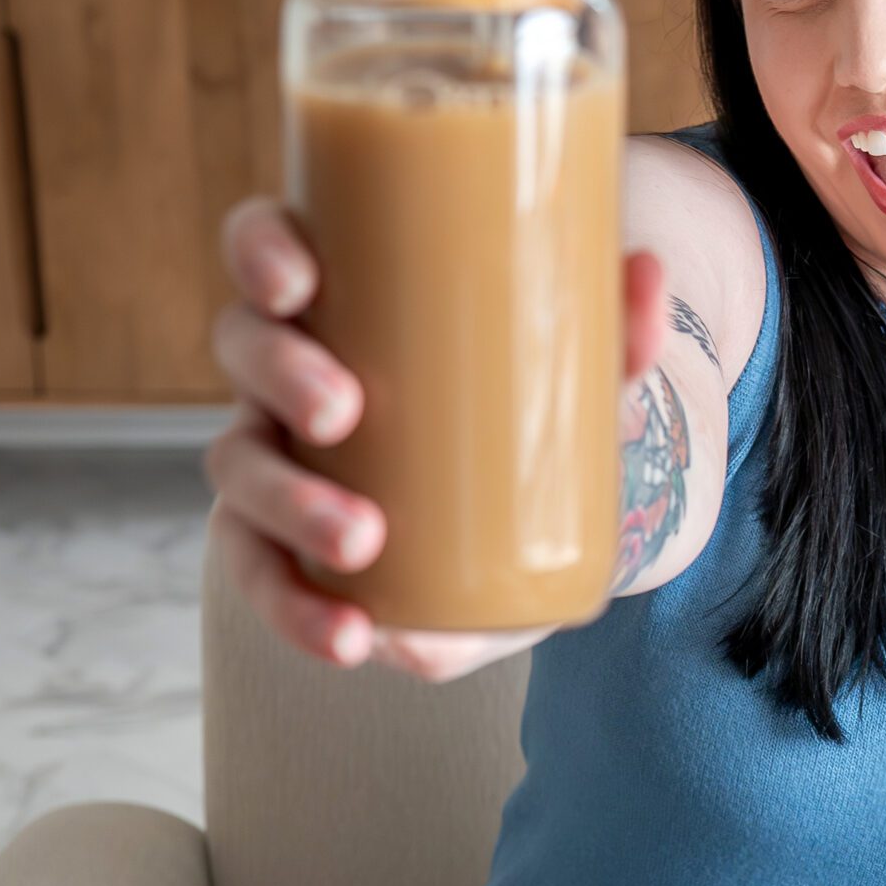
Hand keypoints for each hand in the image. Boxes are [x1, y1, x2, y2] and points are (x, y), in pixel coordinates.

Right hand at [207, 194, 667, 672]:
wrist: (532, 540)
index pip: (264, 246)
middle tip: (344, 411)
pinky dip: (299, 612)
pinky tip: (352, 639)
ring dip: (287, 503)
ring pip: (237, 470)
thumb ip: (614, 336)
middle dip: (279, 377)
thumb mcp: (574, 390)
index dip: (259, 250)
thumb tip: (648, 274)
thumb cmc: (526, 429)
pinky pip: (264, 578)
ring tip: (360, 541)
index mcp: (334, 303)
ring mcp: (277, 462)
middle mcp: (284, 376)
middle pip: (242, 350)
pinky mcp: (286, 552)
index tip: (300, 281)